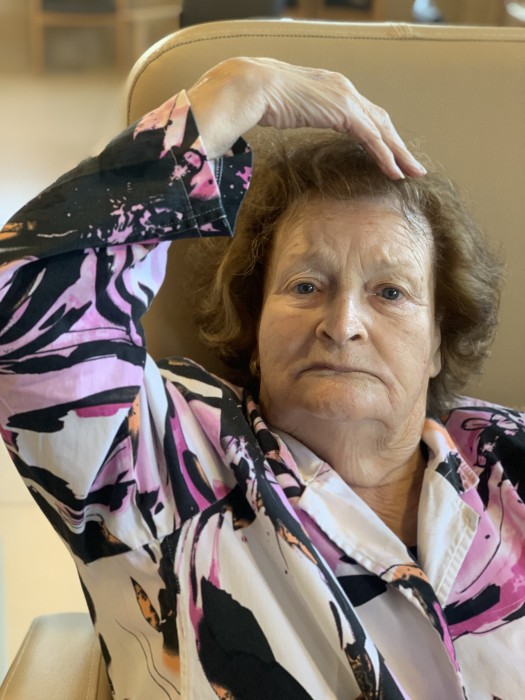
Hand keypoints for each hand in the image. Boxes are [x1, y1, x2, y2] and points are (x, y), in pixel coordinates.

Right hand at [187, 57, 424, 179]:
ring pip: (383, 131)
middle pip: (381, 121)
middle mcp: (345, 90)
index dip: (380, 135)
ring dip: (400, 154)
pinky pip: (373, 139)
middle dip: (398, 145)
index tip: (390, 153)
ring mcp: (347, 99)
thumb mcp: (285, 107)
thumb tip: (284, 121)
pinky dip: (386, 156)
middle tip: (413, 165)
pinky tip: (395, 172)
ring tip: (413, 173)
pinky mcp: (345, 112)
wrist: (255, 86)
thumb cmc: (260, 98)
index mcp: (333, 88)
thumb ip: (295, 113)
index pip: (365, 115)